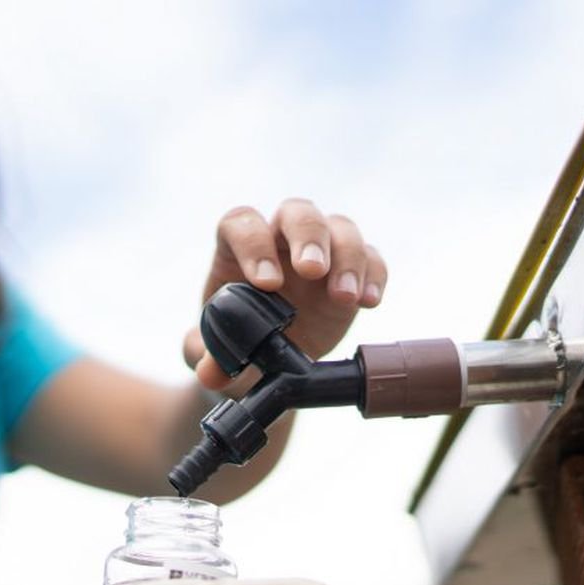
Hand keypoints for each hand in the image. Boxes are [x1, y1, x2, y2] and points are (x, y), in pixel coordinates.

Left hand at [184, 199, 387, 388]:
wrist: (268, 359)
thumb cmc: (237, 341)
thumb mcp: (215, 351)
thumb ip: (209, 355)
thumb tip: (210, 372)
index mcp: (238, 248)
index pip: (242, 224)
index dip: (253, 244)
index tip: (265, 284)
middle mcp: (281, 240)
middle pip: (297, 213)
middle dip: (308, 236)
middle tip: (312, 271)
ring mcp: (321, 251)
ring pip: (340, 227)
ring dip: (347, 257)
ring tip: (344, 298)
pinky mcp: (351, 271)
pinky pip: (371, 258)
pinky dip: (374, 275)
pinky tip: (369, 302)